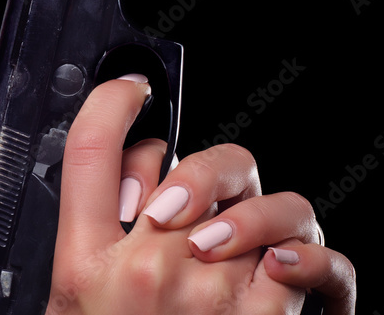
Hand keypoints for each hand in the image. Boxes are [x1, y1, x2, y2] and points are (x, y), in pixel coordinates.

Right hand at [48, 77, 354, 313]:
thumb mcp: (75, 303)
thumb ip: (100, 235)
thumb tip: (144, 177)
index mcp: (84, 264)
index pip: (91, 148)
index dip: (115, 98)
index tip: (133, 89)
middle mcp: (146, 270)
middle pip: (196, 164)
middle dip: (208, 178)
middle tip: (197, 209)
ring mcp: (210, 293)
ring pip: (264, 203)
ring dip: (261, 220)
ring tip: (244, 247)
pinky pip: (307, 259)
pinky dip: (308, 262)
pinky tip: (284, 274)